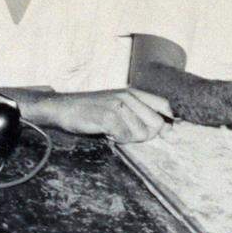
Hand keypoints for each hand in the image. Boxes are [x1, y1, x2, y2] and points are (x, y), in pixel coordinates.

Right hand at [46, 88, 172, 143]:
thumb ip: (140, 114)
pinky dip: (116, 140)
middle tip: (126, 134)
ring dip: (128, 138)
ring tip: (114, 131)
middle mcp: (128, 96)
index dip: (167, 122)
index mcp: (133, 92)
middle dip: (145, 135)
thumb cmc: (92, 110)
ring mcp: (117, 105)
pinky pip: (124, 136)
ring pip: (141, 133)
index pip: (164, 105)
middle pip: (156, 123)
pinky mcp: (107, 115)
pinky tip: (107, 134)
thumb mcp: (117, 105)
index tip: (163, 135)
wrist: (63, 107)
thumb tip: (168, 131)